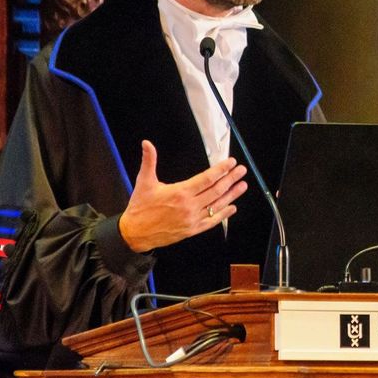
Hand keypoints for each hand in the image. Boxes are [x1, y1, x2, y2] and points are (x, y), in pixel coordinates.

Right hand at [118, 140, 247, 251]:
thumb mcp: (144, 182)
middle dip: (231, 179)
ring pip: (217, 206)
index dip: (221, 170)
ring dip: (232, 195)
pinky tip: (232, 207)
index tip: (231, 163)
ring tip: (242, 185)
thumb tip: (147, 144)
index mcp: (180, 192)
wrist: (135, 233)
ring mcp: (192, 219)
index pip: (207, 179)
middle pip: (216, 191)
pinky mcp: (192, 230)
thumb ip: (149, 161)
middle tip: (241, 171)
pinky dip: (223, 214)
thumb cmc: (140, 207)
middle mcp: (189, 206)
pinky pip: (212, 222)